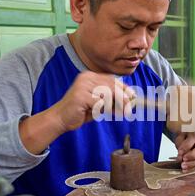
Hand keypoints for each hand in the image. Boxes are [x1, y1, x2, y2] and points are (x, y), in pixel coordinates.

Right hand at [19, 71, 133, 154]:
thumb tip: (130, 100)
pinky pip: (99, 102)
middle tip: (128, 110)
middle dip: (123, 98)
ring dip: (114, 106)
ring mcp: (82, 85)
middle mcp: (86, 77)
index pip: (113, 80)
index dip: (125, 89)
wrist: (61, 119)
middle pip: (112, 86)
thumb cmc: (80, 111)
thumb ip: (112, 100)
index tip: (133, 98)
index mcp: (90, 76)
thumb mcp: (99, 104)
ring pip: (107, 94)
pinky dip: (102, 110)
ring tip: (115, 113)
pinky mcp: (80, 95)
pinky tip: (98, 113)